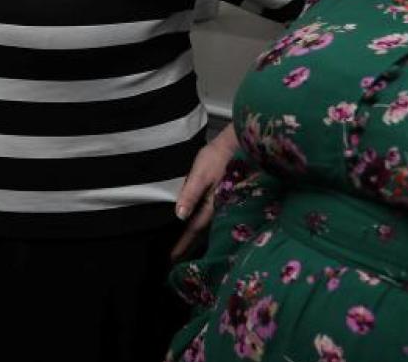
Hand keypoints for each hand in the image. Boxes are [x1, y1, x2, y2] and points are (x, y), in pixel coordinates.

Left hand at [170, 124, 237, 261]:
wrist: (236, 145)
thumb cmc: (216, 158)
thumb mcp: (201, 174)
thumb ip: (190, 194)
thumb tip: (179, 215)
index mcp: (210, 207)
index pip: (193, 231)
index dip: (182, 245)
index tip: (171, 258)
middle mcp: (216, 210)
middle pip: (200, 234)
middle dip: (188, 248)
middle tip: (174, 262)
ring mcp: (220, 206)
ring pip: (205, 228)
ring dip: (194, 240)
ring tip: (183, 251)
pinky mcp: (221, 200)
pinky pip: (209, 219)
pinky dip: (200, 228)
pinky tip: (196, 230)